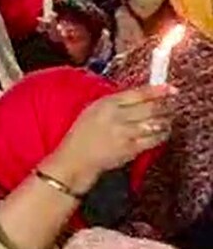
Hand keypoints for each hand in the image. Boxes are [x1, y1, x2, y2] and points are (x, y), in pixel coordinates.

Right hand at [42, 85, 175, 193]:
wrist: (75, 159)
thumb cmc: (82, 135)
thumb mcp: (93, 111)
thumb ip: (115, 103)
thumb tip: (141, 96)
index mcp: (105, 103)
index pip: (137, 93)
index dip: (157, 90)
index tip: (170, 89)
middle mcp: (115, 116)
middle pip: (150, 107)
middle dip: (165, 106)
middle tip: (172, 105)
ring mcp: (124, 133)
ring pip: (155, 123)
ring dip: (166, 120)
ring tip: (169, 119)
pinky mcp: (130, 148)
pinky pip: (153, 140)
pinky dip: (162, 135)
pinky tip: (163, 133)